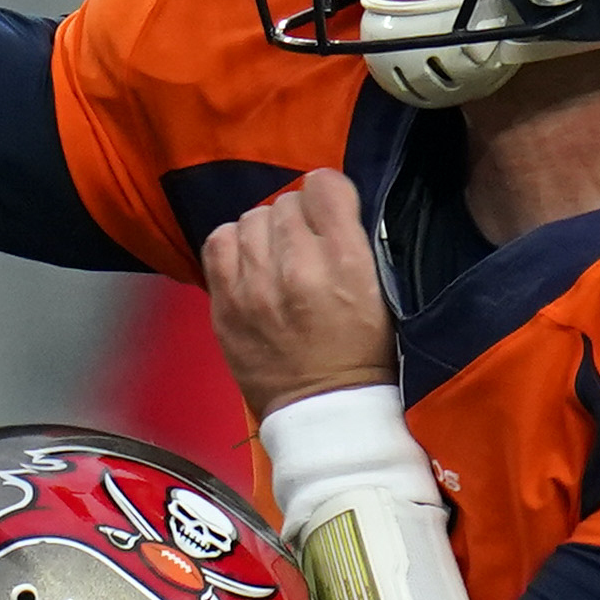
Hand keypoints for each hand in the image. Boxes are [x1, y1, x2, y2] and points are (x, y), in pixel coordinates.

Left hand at [207, 169, 396, 420]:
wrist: (325, 413)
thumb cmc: (363, 356)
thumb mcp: (382, 294)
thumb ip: (355, 243)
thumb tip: (329, 206)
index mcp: (347, 264)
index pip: (325, 186)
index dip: (328, 195)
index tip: (330, 213)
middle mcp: (298, 269)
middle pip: (286, 202)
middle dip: (298, 219)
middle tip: (306, 247)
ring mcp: (254, 288)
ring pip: (251, 219)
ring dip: (266, 232)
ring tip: (277, 257)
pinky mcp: (224, 306)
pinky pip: (217, 243)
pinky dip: (233, 245)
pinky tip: (249, 263)